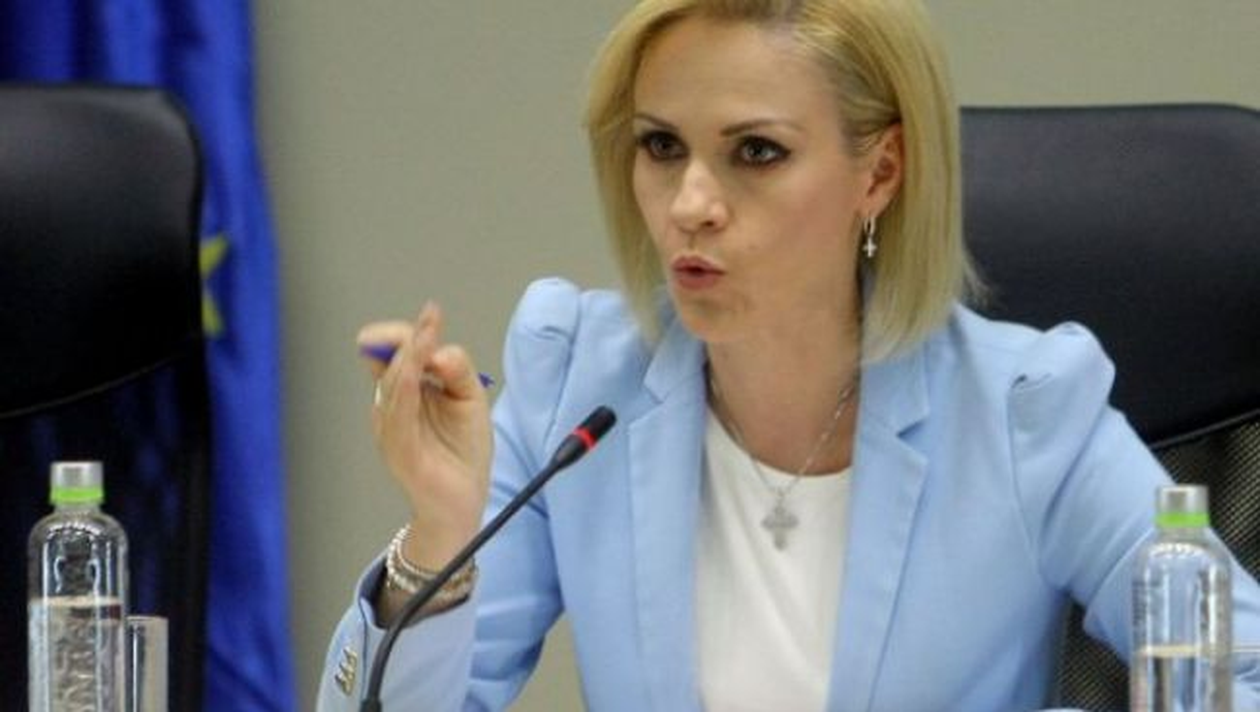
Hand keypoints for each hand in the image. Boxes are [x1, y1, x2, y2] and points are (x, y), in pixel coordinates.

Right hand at [358, 302, 491, 570]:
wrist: (462, 503)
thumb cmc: (462, 453)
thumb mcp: (469, 400)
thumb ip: (457, 371)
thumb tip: (441, 349)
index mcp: (406, 394)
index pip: (396, 356)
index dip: (408, 333)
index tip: (431, 314)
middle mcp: (393, 409)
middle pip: (391, 365)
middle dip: (408, 339)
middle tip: (430, 320)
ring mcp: (392, 430)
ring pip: (393, 385)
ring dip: (407, 358)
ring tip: (425, 336)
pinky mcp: (401, 450)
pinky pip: (398, 415)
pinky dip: (405, 389)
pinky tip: (416, 370)